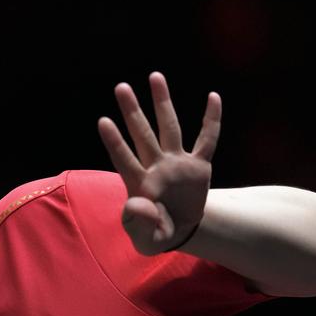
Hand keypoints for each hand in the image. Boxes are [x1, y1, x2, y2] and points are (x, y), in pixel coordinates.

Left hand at [97, 71, 221, 255]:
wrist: (180, 231)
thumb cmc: (156, 234)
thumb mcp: (146, 239)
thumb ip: (139, 224)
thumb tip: (138, 205)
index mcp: (139, 184)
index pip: (124, 158)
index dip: (114, 141)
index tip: (103, 121)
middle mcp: (156, 167)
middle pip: (142, 134)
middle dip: (132, 111)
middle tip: (120, 87)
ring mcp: (177, 163)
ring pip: (170, 127)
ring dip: (163, 103)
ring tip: (154, 76)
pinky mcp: (199, 165)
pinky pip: (208, 139)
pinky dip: (211, 120)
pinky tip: (213, 97)